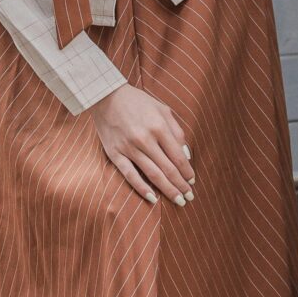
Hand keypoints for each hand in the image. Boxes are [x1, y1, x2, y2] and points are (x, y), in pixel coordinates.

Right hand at [91, 85, 196, 206]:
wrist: (106, 96)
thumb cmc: (138, 102)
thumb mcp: (162, 109)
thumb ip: (177, 131)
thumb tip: (186, 155)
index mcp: (159, 127)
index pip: (178, 157)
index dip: (187, 172)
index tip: (192, 181)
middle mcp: (145, 139)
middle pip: (168, 169)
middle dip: (180, 185)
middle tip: (189, 197)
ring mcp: (129, 148)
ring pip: (153, 174)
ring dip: (167, 190)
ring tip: (178, 200)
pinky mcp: (115, 154)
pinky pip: (130, 175)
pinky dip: (142, 188)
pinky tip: (153, 199)